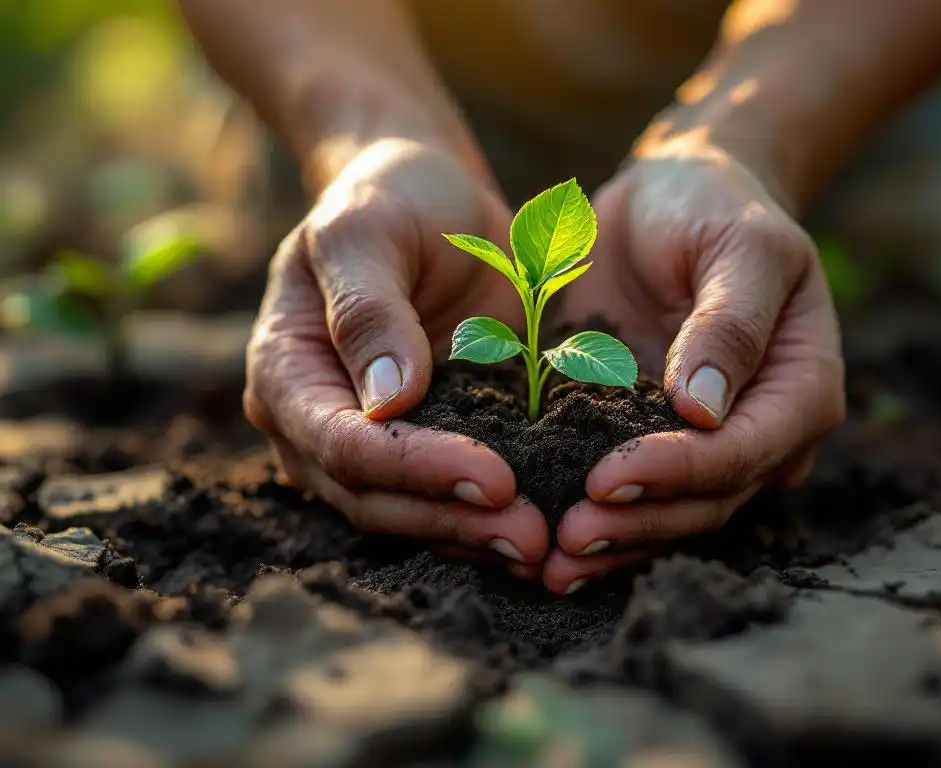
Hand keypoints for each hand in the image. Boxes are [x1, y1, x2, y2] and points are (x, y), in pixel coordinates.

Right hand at [244, 138, 547, 568]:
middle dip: (451, 517)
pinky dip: (486, 515)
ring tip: (546, 547)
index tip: (495, 477)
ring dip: (474, 533)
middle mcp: (315, 422)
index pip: (342, 442)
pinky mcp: (420, 443)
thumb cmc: (388, 198)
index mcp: (286, 371)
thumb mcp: (367, 230)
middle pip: (374, 495)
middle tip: (533, 536)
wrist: (425, 197)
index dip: (415, 467)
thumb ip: (367, 309)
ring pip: (409, 512)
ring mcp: (366, 441)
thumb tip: (387, 402)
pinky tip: (544, 529)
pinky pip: (444, 496)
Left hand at [545, 139, 845, 593]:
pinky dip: (592, 517)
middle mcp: (761, 430)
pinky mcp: (651, 437)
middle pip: (706, 500)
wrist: (671, 197)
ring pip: (668, 513)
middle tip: (565, 544)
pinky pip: (628, 490)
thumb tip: (703, 411)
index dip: (678, 473)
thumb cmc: (715, 206)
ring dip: (612, 542)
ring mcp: (706, 442)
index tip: (607, 479)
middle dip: (638, 524)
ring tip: (549, 564)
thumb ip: (730, 323)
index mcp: (799, 387)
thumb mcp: (741, 244)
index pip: (743, 451)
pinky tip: (544, 543)